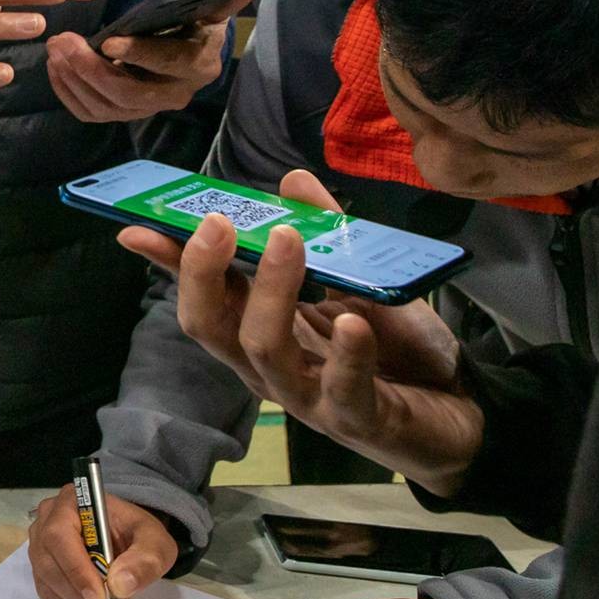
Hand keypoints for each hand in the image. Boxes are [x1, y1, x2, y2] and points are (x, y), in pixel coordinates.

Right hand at [26, 485, 178, 598]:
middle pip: (48, 560)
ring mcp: (39, 542)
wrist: (130, 541)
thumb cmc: (139, 536)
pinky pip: (46, 591)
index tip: (100, 597)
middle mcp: (47, 518)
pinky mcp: (40, 566)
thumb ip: (145, 561)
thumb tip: (121, 585)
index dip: (76, 568)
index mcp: (72, 501)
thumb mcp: (155, 543)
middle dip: (78, 589)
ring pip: (46, 578)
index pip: (60, 534)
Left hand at [44, 0, 256, 123]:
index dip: (139, 54)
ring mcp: (146, 109)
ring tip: (55, 49)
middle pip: (129, 94)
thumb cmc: (192, 25)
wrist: (183, 51)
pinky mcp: (122, 113)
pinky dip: (68, 93)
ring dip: (74, 80)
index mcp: (198, 66)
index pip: (168, 64)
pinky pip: (91, 113)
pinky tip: (55, 68)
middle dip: (91, 69)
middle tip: (62, 41)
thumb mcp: (209, 9)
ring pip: (105, 108)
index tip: (108, 39)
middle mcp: (174, 95)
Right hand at [118, 168, 482, 491]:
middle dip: (204, 274)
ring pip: (264, 350)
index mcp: (262, 331)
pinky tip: (352, 322)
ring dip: (270, 292)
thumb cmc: (397, 348)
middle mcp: (272, 367)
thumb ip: (327, 232)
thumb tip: (290, 180)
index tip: (135, 225)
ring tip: (288, 241)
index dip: (169, 262)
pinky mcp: (358, 419)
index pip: (204, 295)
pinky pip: (343, 389)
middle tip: (216, 222)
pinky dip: (346, 354)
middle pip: (211, 327)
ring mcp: (310, 397)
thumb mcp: (361, 280)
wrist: (462, 410)